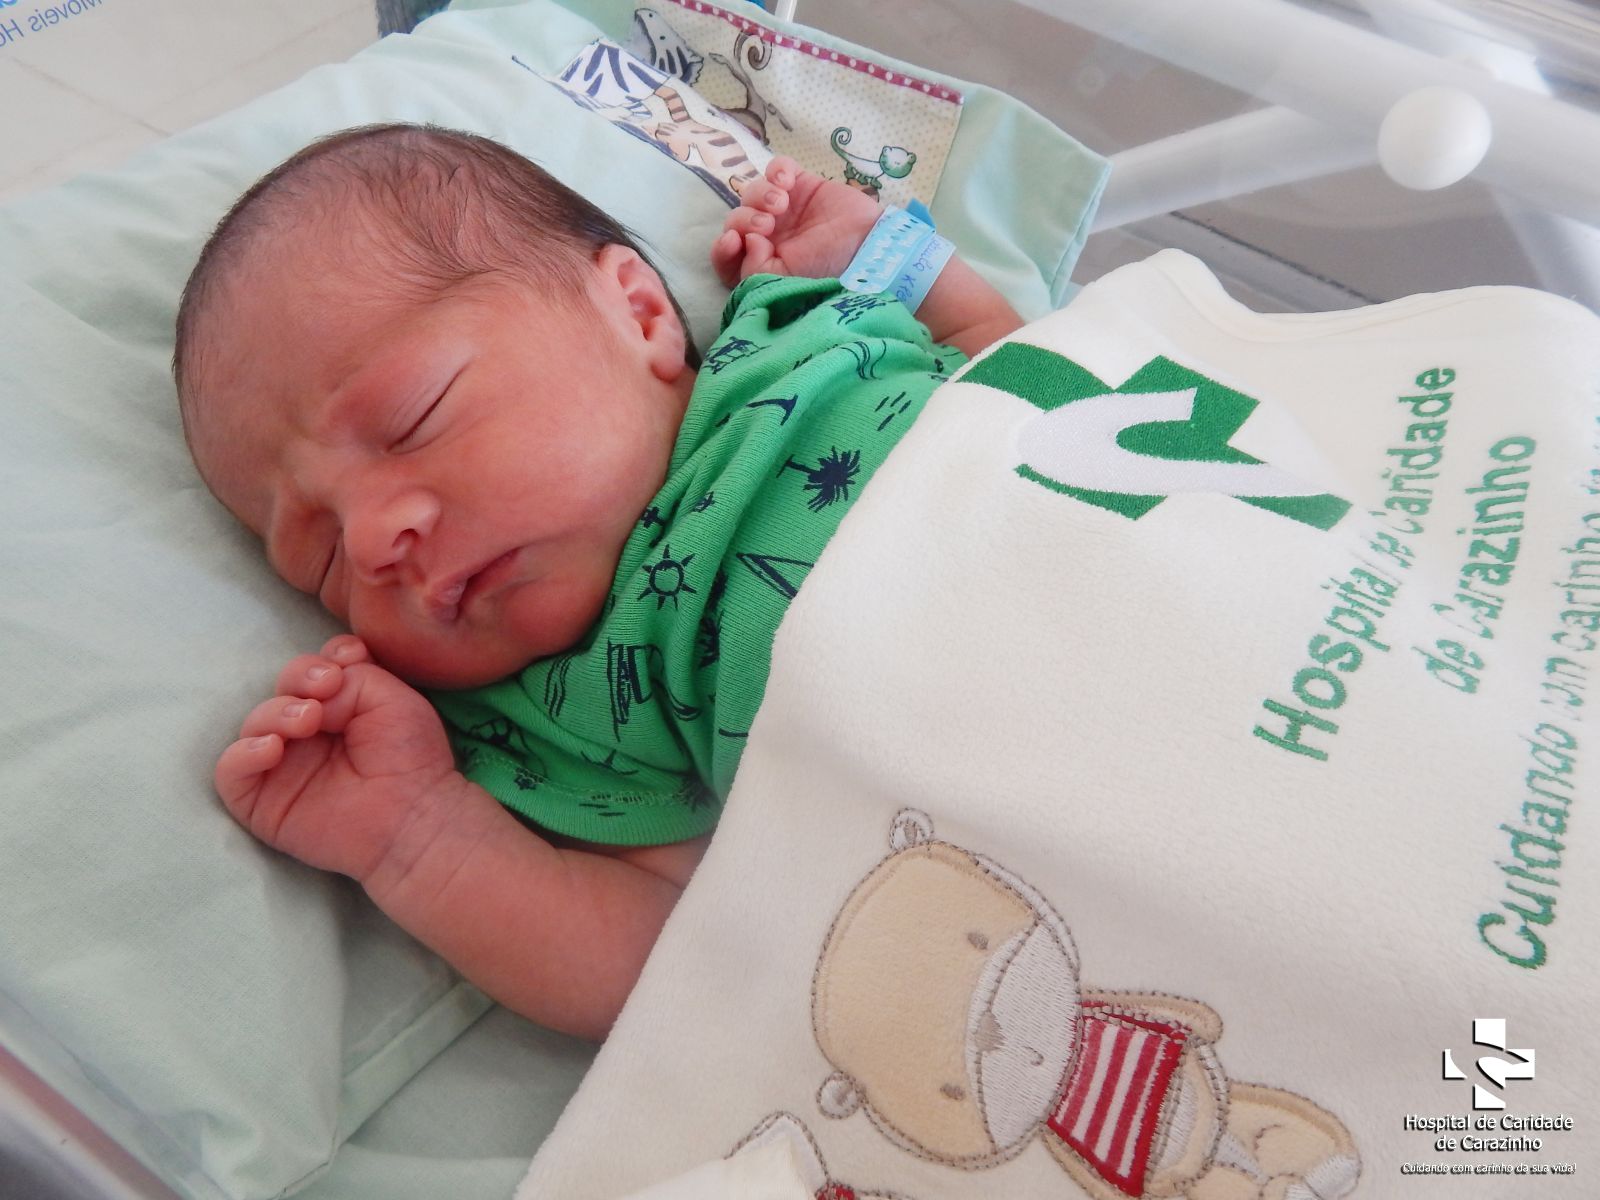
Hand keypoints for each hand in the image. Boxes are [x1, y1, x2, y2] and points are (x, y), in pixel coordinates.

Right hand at [215, 635, 460, 882]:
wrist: (411, 815)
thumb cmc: (410, 756)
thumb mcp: (390, 695)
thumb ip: (350, 675)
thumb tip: (312, 692)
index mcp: (339, 707)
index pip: (311, 670)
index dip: (321, 662)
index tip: (346, 664)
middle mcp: (307, 733)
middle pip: (280, 689)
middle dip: (298, 678)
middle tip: (325, 689)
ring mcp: (283, 766)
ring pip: (253, 723)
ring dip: (276, 713)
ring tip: (307, 721)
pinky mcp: (262, 801)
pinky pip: (229, 772)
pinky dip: (243, 753)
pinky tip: (272, 749)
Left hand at [711, 155, 881, 286]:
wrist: (870, 245)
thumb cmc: (831, 269)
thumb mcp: (787, 281)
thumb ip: (755, 269)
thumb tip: (743, 241)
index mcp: (762, 263)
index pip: (727, 257)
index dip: (723, 249)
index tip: (736, 240)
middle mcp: (769, 236)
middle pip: (736, 220)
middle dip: (745, 219)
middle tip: (768, 224)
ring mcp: (784, 209)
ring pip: (751, 192)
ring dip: (760, 195)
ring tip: (781, 203)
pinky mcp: (800, 184)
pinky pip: (776, 167)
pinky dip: (777, 169)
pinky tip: (788, 180)